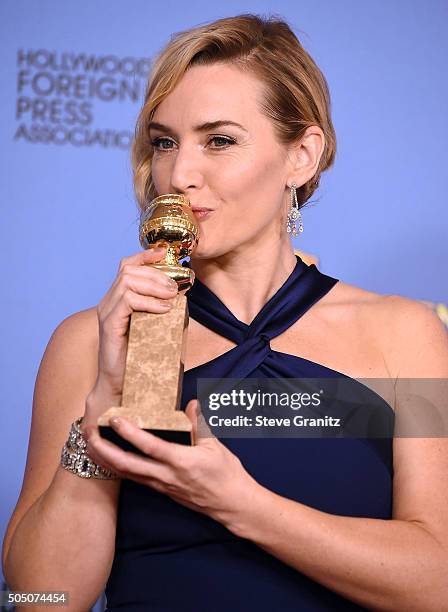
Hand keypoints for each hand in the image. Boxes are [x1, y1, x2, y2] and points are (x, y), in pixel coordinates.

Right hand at [83, 246, 178, 431]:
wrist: (121, 383)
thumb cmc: (138, 357)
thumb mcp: (152, 328)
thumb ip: (161, 310)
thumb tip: (181, 298)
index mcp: (117, 299)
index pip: (126, 266)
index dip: (144, 256)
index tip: (164, 254)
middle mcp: (108, 302)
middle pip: (128, 270)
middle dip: (156, 273)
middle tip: (175, 286)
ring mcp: (106, 312)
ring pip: (127, 281)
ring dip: (154, 285)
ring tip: (172, 296)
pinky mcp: (109, 324)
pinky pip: (127, 301)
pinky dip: (149, 302)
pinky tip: (164, 310)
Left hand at [85, 399, 260, 527]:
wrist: (231, 504)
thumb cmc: (226, 474)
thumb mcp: (214, 445)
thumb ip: (199, 423)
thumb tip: (190, 404)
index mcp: (181, 461)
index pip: (150, 446)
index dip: (130, 433)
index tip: (115, 419)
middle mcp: (166, 476)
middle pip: (127, 464)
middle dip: (104, 449)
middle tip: (89, 432)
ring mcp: (161, 486)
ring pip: (126, 474)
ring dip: (105, 459)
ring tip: (89, 443)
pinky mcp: (160, 491)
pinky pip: (134, 478)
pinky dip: (117, 467)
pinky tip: (108, 459)